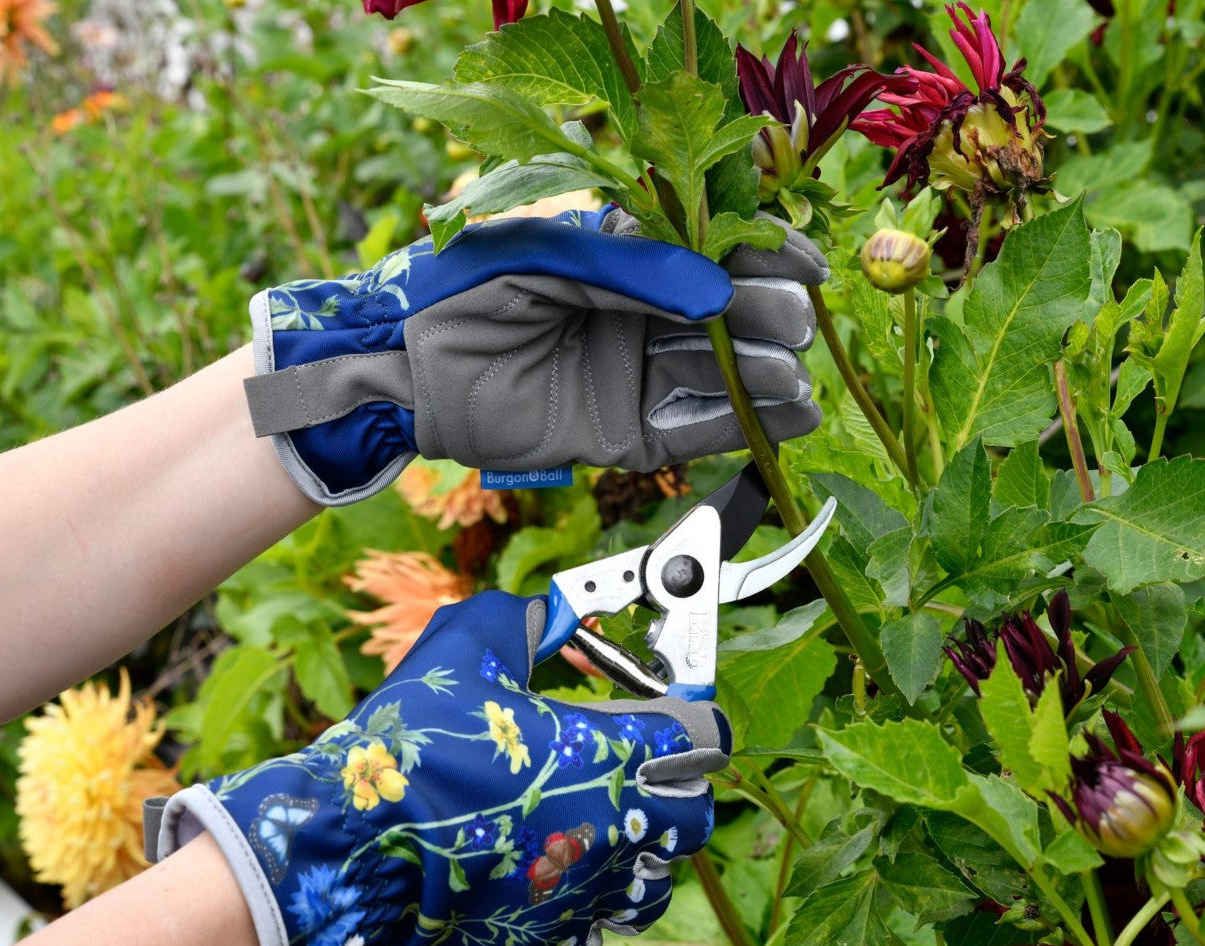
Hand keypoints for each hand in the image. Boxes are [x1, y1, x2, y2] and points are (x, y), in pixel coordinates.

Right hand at [149, 591, 726, 945]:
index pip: (703, 740)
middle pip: (695, 817)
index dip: (689, 723)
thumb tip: (549, 611)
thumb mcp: (467, 649)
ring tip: (591, 830)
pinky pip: (594, 931)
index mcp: (612, 757)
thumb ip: (523, 619)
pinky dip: (583, 908)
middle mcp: (616, 832)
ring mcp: (586, 898)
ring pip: (653, 884)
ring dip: (637, 855)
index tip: (667, 718)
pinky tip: (548, 880)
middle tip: (633, 774)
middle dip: (676, 792)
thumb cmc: (411, 746)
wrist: (347, 849)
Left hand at [244, 206, 826, 504]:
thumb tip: (714, 285)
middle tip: (789, 323)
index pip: (714, 252)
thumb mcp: (542, 259)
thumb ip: (628, 269)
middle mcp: (640, 316)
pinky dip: (738, 426)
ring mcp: (634, 375)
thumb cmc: (456, 294)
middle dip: (767, 316)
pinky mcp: (624, 434)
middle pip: (730, 315)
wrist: (399, 371)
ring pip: (721, 376)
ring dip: (763, 376)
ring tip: (790, 378)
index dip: (765, 254)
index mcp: (625, 258)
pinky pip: (692, 430)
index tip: (805, 264)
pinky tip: (784, 418)